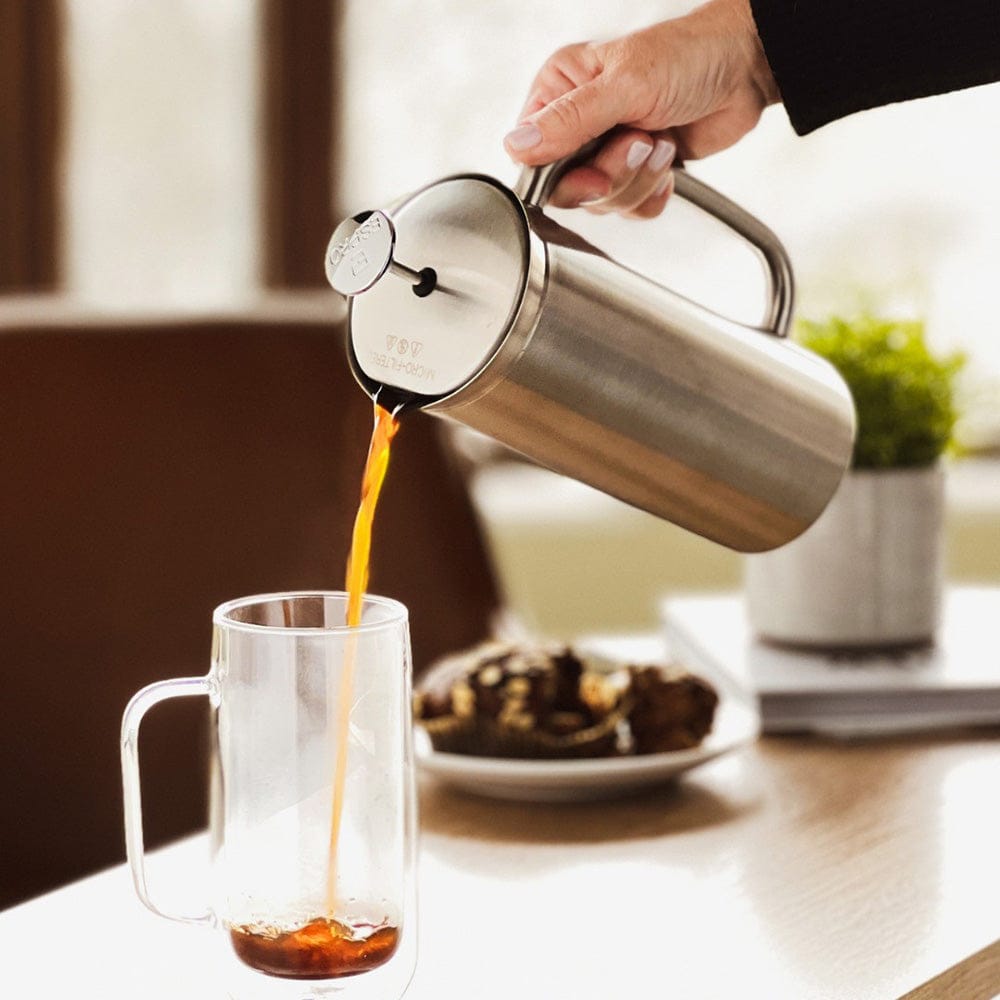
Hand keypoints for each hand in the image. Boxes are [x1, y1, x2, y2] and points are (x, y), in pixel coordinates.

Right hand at [503, 0, 778, 217]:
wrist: (745, 68)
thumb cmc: (688, 55)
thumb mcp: (624, 85)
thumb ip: (569, 120)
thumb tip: (518, 148)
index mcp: (560, 91)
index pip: (533, 156)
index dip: (561, 176)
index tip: (594, 173)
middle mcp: (578, 123)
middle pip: (568, 187)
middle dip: (611, 175)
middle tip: (640, 143)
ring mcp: (607, 150)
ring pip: (601, 201)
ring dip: (638, 179)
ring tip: (661, 142)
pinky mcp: (635, 171)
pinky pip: (629, 208)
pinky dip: (653, 194)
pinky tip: (668, 163)